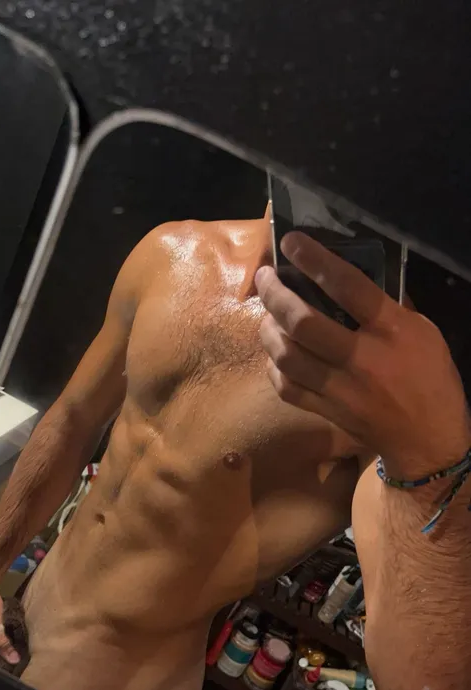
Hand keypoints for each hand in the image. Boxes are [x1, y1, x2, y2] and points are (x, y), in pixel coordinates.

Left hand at [256, 232, 470, 478]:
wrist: (428, 440)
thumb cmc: (430, 378)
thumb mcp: (423, 332)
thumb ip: (389, 307)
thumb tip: (351, 278)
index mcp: (391, 331)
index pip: (347, 286)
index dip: (315, 260)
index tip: (291, 243)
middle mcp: (361, 358)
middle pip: (303, 322)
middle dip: (275, 294)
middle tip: (265, 278)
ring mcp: (340, 388)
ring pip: (287, 355)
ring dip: (268, 329)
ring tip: (266, 314)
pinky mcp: (326, 412)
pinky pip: (286, 387)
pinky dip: (274, 367)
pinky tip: (275, 353)